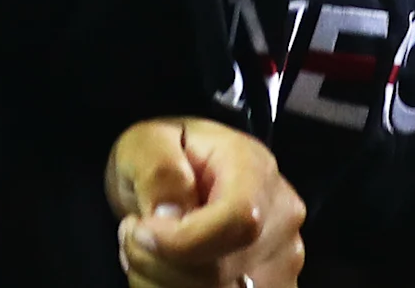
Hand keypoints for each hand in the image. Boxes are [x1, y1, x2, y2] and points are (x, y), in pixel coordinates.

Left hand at [104, 118, 305, 287]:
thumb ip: (158, 169)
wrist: (177, 176)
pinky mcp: (269, 287)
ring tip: (148, 250)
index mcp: (255, 169)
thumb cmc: (166, 156)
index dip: (183, 240)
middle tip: (133, 233)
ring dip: (161, 280)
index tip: (141, 230)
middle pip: (219, 272)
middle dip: (157, 261)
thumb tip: (169, 213)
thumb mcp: (146, 142)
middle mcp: (280, 218)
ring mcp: (280, 260)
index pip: (239, 221)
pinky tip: (164, 269)